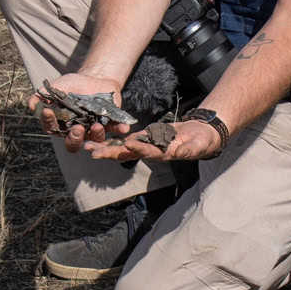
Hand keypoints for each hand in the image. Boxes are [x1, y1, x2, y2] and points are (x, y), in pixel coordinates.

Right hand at [28, 73, 126, 152]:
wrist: (95, 77)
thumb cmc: (72, 84)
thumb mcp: (57, 86)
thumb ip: (44, 95)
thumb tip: (30, 105)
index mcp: (62, 125)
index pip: (52, 128)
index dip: (48, 121)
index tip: (48, 111)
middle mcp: (76, 131)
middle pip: (73, 144)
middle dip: (74, 138)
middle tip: (77, 129)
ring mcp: (93, 130)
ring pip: (94, 140)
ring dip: (96, 135)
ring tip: (97, 126)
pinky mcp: (110, 125)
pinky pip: (115, 130)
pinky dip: (120, 130)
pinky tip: (125, 128)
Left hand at [88, 118, 222, 162]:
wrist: (201, 136)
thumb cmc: (202, 142)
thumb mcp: (199, 145)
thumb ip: (188, 150)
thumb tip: (177, 153)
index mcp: (164, 153)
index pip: (149, 151)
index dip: (139, 148)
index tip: (127, 144)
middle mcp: (152, 151)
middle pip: (129, 153)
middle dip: (111, 152)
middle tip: (92, 153)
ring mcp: (148, 144)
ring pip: (124, 147)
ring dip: (106, 147)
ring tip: (88, 147)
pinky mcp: (146, 137)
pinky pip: (128, 139)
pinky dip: (114, 139)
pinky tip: (100, 138)